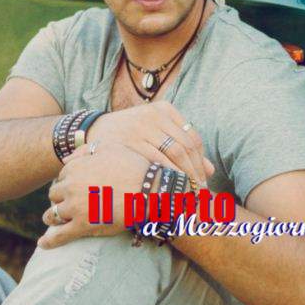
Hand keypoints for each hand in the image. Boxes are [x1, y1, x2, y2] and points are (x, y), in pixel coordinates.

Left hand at [38, 142, 150, 248]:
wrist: (148, 190)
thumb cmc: (133, 167)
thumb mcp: (109, 149)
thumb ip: (87, 150)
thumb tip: (69, 157)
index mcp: (75, 167)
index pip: (62, 176)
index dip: (67, 182)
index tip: (72, 188)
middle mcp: (70, 186)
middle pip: (54, 194)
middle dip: (59, 199)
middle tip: (67, 204)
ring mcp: (74, 207)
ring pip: (52, 215)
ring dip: (52, 218)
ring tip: (53, 221)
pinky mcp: (82, 226)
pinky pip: (59, 236)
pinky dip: (49, 241)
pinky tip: (43, 244)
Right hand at [88, 101, 213, 185]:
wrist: (93, 132)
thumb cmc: (129, 135)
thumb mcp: (155, 133)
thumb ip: (182, 147)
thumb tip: (211, 170)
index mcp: (164, 110)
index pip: (192, 138)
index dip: (200, 161)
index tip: (203, 180)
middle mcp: (155, 115)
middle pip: (186, 147)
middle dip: (195, 172)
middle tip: (199, 192)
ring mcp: (142, 128)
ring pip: (175, 154)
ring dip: (185, 176)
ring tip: (188, 194)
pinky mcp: (130, 142)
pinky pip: (156, 162)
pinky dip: (167, 177)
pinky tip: (170, 189)